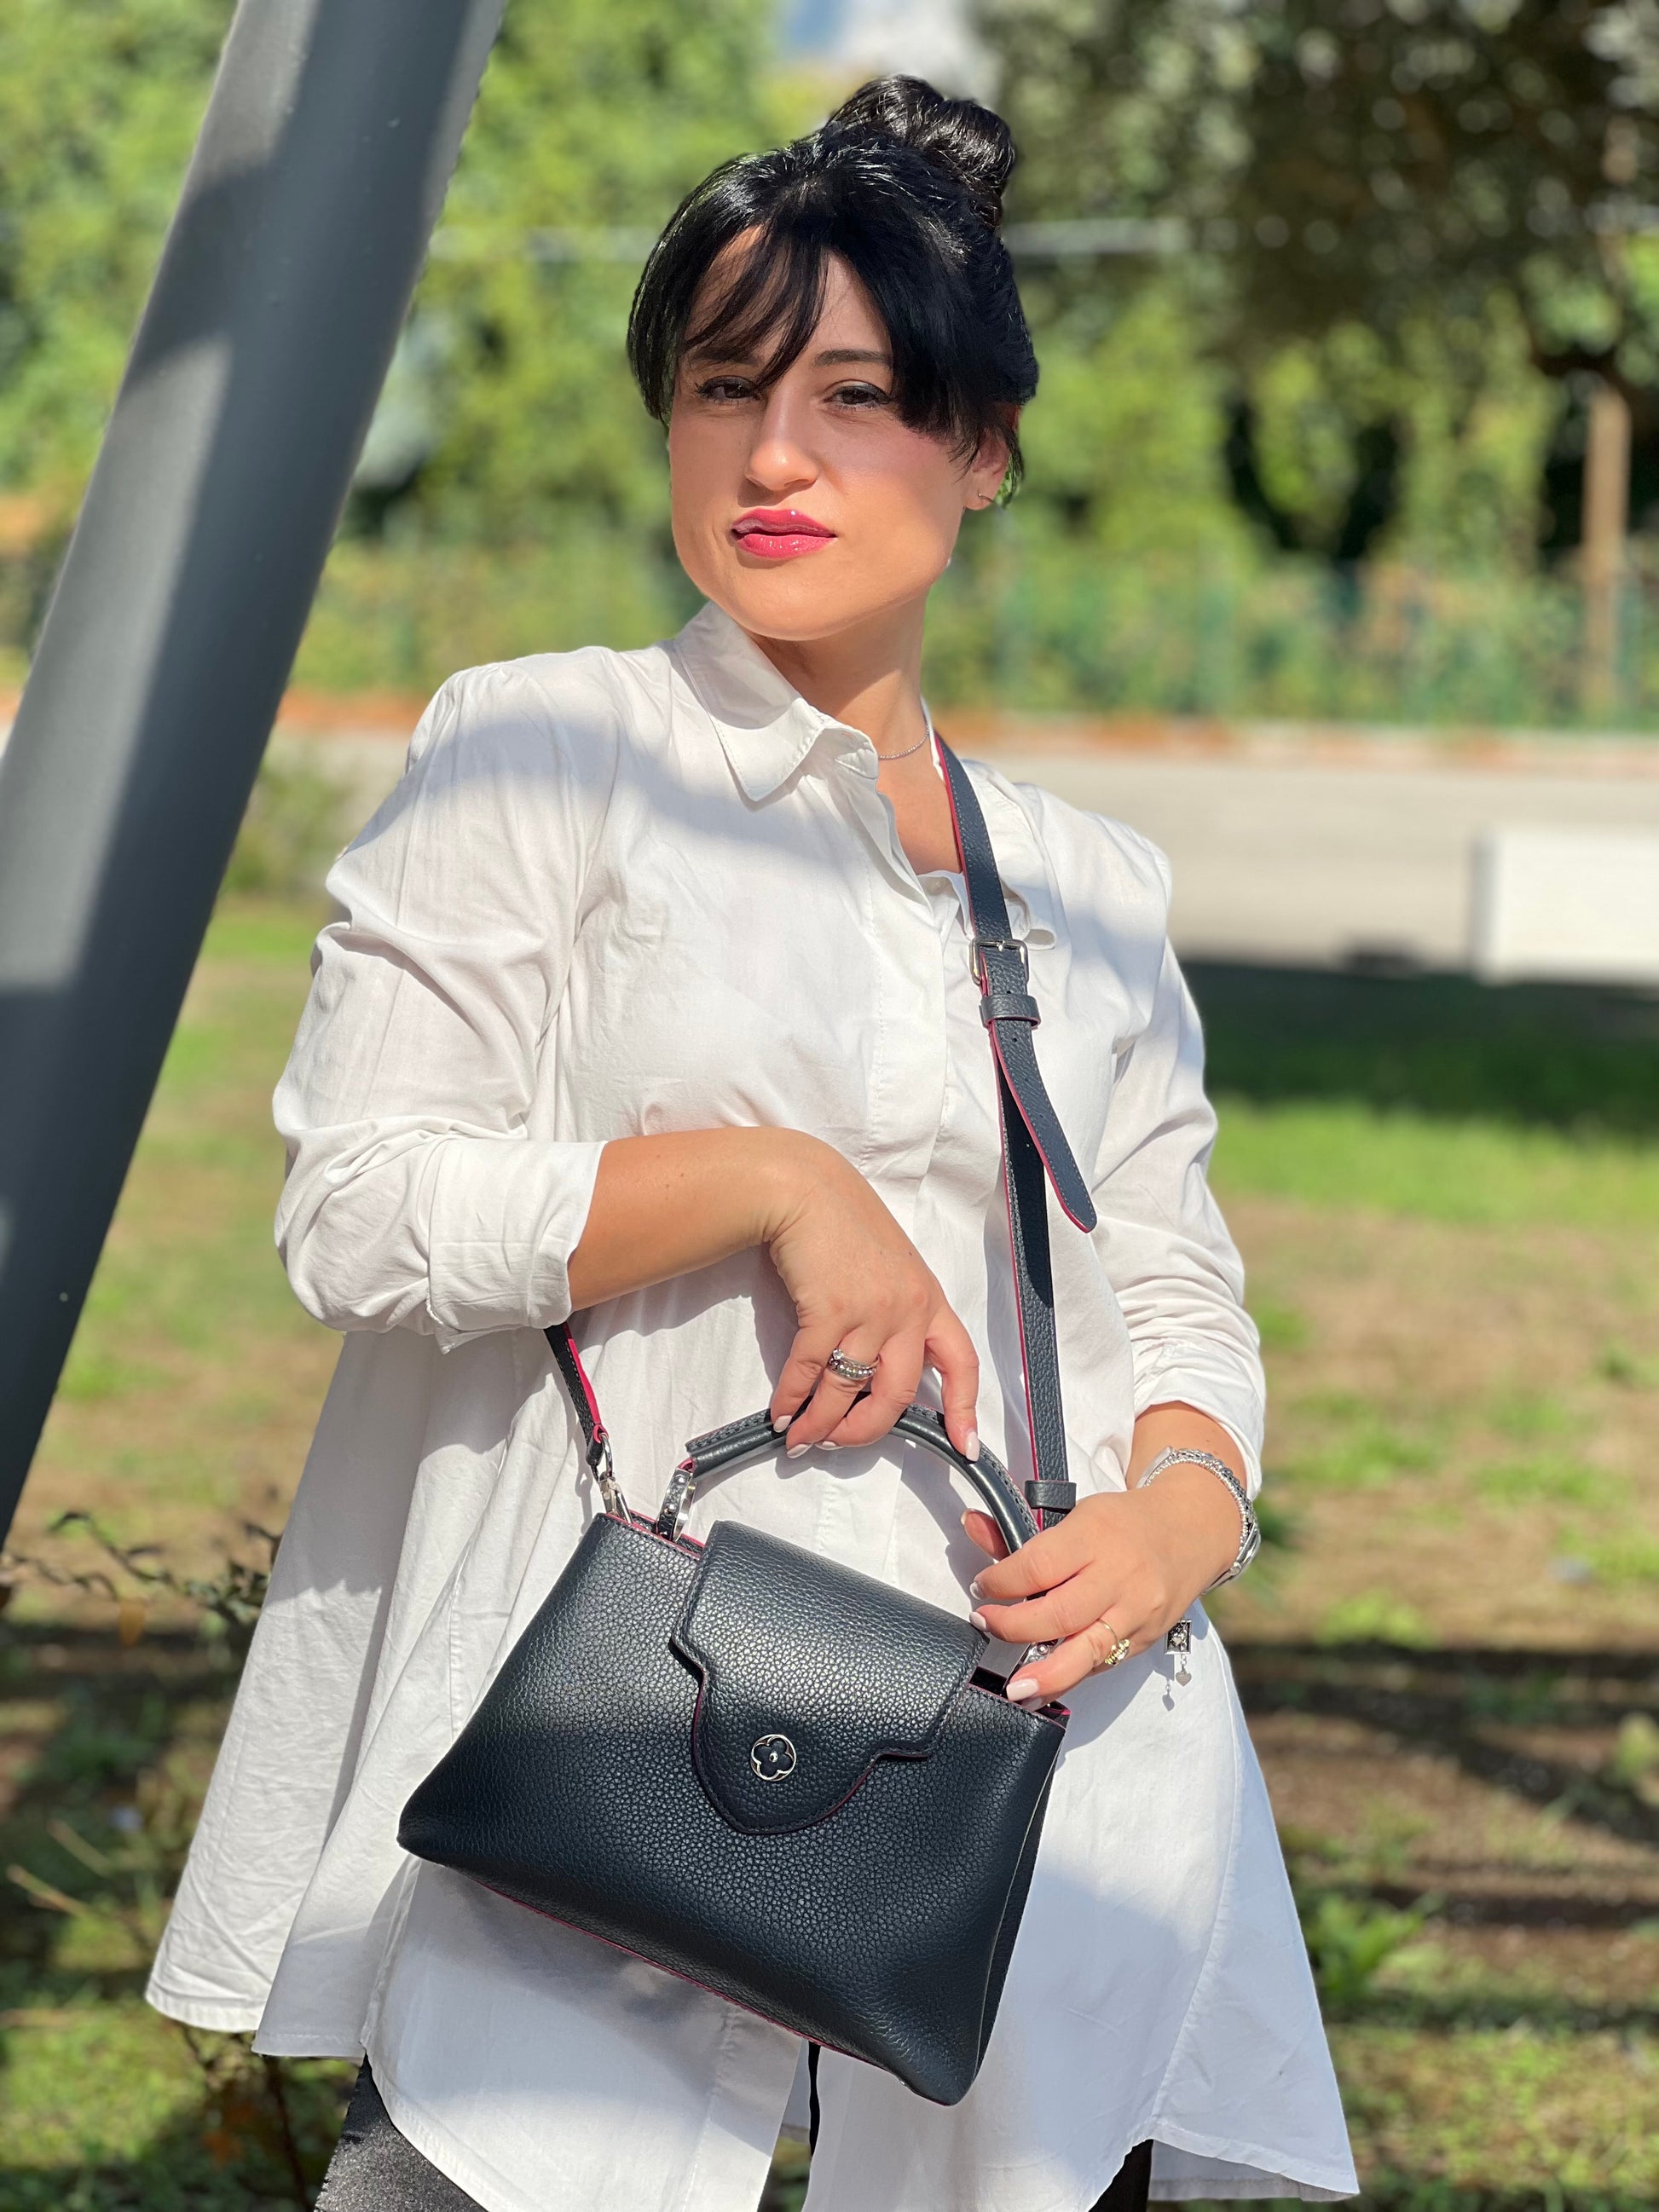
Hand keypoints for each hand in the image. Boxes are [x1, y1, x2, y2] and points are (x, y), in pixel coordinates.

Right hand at [763, 1139, 978, 1459]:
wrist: (806, 1189)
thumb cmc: (845, 1225)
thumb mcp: (891, 1268)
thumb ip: (896, 1314)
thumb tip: (872, 1371)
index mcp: (929, 1300)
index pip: (962, 1363)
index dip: (965, 1410)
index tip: (965, 1447)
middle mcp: (907, 1310)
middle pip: (896, 1395)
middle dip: (863, 1431)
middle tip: (837, 1443)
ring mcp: (870, 1311)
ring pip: (847, 1391)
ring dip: (819, 1423)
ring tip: (800, 1438)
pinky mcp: (828, 1309)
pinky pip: (810, 1372)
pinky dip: (792, 1399)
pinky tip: (781, 1413)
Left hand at [962, 1438, 1241, 1704]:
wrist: (1190, 1531)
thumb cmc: (1125, 1522)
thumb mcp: (1075, 1514)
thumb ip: (1021, 1531)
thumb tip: (971, 1526)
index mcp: (1095, 1535)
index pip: (1038, 1566)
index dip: (1001, 1582)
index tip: (981, 1587)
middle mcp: (1118, 1576)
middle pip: (1058, 1614)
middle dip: (1013, 1627)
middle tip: (985, 1625)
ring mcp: (1135, 1611)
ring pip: (1086, 1651)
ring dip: (1045, 1675)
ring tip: (1016, 1690)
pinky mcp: (1145, 1637)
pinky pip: (1102, 1663)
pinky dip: (1071, 1676)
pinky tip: (1046, 1686)